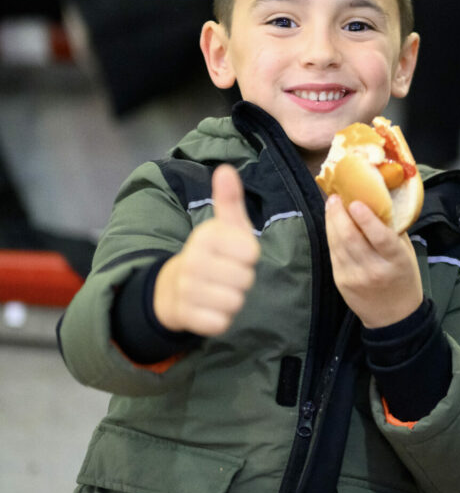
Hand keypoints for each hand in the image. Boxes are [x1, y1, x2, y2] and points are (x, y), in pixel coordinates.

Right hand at [153, 164, 260, 335]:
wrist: (174, 287)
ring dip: (232, 300)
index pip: (251, 254)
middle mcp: (193, 261)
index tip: (233, 254)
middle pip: (245, 280)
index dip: (248, 257)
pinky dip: (220, 319)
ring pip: (235, 302)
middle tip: (225, 274)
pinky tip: (210, 308)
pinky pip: (221, 323)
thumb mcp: (224, 226)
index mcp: (205, 237)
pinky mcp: (187, 316)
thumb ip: (230, 200)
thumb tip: (225, 169)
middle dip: (241, 280)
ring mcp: (188, 289)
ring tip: (218, 290)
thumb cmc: (211, 254)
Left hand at [325, 195, 422, 327]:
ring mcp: (355, 277)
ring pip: (337, 244)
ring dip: (331, 221)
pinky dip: (331, 235)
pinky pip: (333, 253)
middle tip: (335, 197)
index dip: (366, 219)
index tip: (355, 202)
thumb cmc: (404, 279)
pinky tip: (332, 224)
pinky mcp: (341, 281)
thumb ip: (392, 230)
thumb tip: (376, 202)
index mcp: (396, 261)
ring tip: (331, 204)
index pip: (380, 237)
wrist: (394, 317)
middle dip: (339, 214)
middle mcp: (374, 269)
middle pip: (351, 238)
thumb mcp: (406, 254)